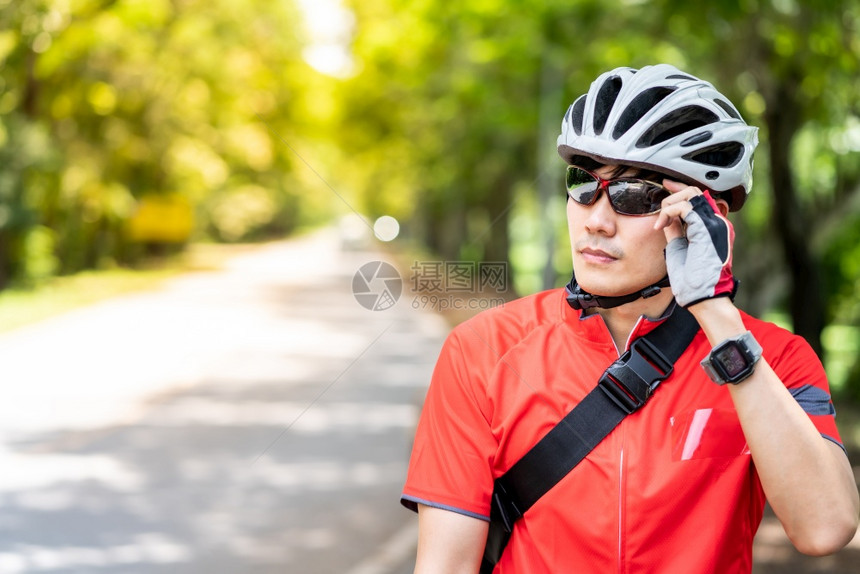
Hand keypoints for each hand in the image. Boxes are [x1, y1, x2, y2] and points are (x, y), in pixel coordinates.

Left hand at [653, 181, 735, 307]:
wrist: (702, 297)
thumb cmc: (692, 281)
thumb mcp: (679, 248)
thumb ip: (675, 231)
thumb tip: (666, 217)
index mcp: (712, 228)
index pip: (699, 199)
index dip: (681, 190)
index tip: (665, 186)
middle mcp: (717, 223)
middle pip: (695, 192)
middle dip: (673, 192)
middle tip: (658, 202)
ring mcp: (714, 224)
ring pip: (691, 194)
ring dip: (669, 203)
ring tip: (661, 221)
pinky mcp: (706, 229)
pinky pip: (684, 207)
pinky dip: (668, 212)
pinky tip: (661, 225)